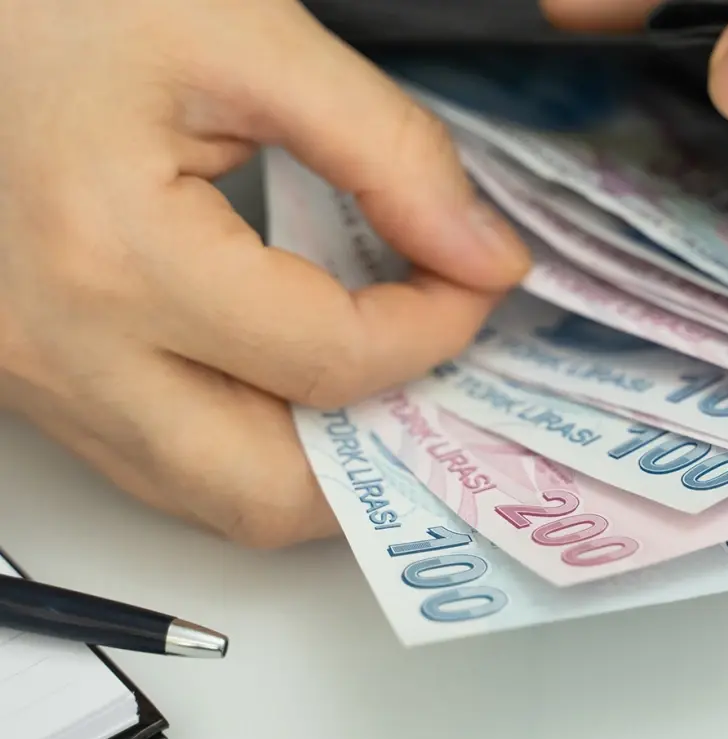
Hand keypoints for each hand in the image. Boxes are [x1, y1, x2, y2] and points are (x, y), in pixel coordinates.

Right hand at [0, 1, 529, 546]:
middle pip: (263, 492)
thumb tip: (482, 255)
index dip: (439, 328)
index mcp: (115, 254)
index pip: (331, 360)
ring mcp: (36, 376)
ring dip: (319, 468)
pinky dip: (251, 446)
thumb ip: (390, 153)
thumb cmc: (66, 2)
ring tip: (382, 381)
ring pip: (210, 500)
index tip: (476, 277)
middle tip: (442, 373)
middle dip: (383, 457)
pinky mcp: (30, 376)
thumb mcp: (248, 42)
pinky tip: (294, 380)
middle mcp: (61, 348)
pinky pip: (161, 465)